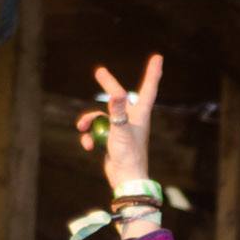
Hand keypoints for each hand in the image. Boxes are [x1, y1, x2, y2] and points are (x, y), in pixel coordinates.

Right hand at [75, 54, 162, 190]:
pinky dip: (90, 137)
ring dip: (89, 121)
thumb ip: (117, 112)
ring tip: (81, 127)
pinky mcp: (113, 141)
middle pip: (118, 99)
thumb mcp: (121, 131)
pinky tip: (89, 146)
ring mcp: (122, 130)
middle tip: (99, 72)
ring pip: (102, 117)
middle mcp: (133, 120)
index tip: (158, 58)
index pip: (148, 89)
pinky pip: (98, 131)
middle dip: (108, 88)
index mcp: (140, 115)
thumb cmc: (128, 156)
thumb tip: (116, 94)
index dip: (152, 73)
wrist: (126, 180)